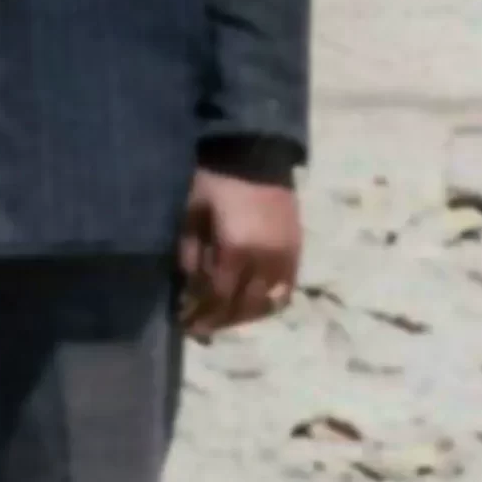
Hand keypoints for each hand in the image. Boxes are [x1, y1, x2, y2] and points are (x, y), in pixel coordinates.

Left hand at [177, 167, 300, 341]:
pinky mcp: (297, 251)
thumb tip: (188, 291)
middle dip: (218, 320)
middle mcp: (265, 260)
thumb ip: (191, 256)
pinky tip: (251, 307)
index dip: (200, 313)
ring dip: (242, 316)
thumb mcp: (193, 217)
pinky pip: (286, 290)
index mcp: (236, 250)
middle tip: (199, 327)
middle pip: (241, 306)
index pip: (217, 296)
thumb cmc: (216, 182)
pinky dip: (268, 304)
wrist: (254, 153)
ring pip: (266, 303)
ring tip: (223, 319)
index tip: (184, 322)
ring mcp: (286, 257)